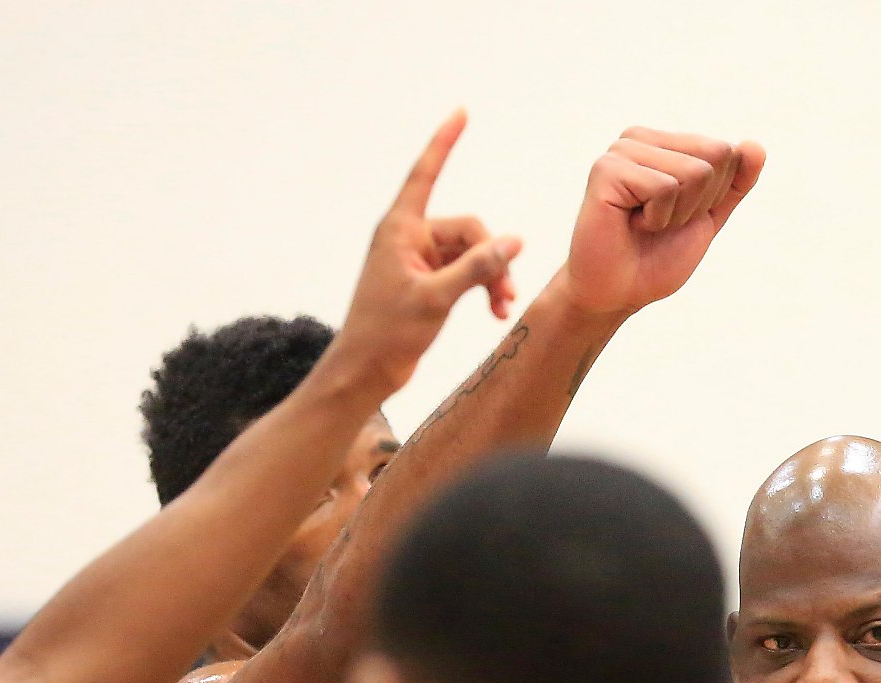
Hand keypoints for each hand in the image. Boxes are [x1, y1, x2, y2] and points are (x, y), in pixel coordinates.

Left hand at [330, 111, 524, 395]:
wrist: (366, 371)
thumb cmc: (386, 333)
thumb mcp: (436, 298)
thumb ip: (477, 268)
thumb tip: (514, 241)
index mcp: (400, 230)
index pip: (425, 173)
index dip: (444, 143)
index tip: (461, 113)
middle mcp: (409, 238)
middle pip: (468, 230)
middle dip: (492, 259)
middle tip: (505, 295)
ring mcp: (419, 261)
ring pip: (471, 254)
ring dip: (491, 279)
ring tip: (502, 309)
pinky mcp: (427, 282)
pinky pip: (465, 273)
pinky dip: (482, 289)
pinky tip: (495, 313)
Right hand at [558, 128, 764, 316]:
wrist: (618, 292)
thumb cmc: (657, 256)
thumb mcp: (708, 218)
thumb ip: (734, 184)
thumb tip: (756, 146)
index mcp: (664, 143)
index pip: (725, 151)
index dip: (713, 196)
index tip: (679, 216)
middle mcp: (641, 138)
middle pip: (716, 156)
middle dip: (699, 203)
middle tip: (661, 222)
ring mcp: (621, 150)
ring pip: (695, 172)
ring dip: (677, 214)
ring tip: (645, 224)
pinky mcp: (607, 169)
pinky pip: (665, 188)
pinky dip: (657, 219)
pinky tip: (630, 223)